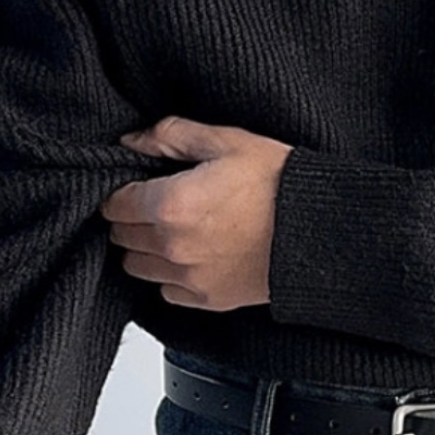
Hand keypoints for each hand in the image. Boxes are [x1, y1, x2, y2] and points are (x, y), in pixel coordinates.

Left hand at [101, 117, 293, 311]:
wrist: (320, 231)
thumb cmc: (280, 184)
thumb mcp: (227, 142)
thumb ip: (171, 136)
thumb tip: (133, 141)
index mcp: (170, 204)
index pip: (114, 204)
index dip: (124, 191)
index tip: (140, 186)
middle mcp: (172, 246)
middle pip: (122, 236)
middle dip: (133, 219)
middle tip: (161, 204)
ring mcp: (189, 277)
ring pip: (137, 266)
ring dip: (147, 249)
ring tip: (176, 231)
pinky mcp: (207, 298)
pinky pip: (166, 290)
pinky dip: (172, 275)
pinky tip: (195, 254)